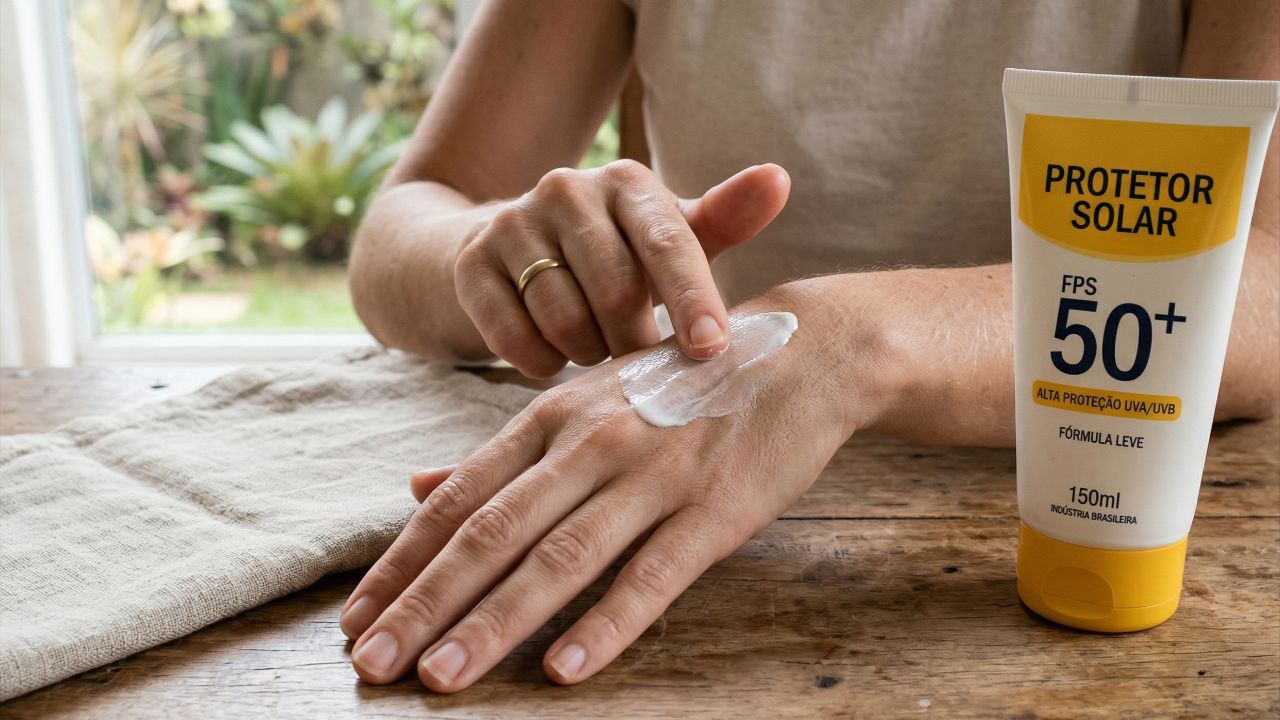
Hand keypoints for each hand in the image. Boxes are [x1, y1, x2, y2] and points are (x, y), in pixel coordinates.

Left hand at [339, 282, 859, 690]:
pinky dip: (604, 623)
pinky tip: (562, 669)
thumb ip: (502, 453)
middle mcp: (589, 444)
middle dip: (425, 603)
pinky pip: (651, 574)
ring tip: (441, 676)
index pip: (457, 500)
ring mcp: (652, 477)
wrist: (801, 353)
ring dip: (494, 622)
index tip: (354, 619)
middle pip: (492, 532)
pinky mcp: (713, 511)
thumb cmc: (681, 386)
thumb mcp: (584, 401)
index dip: (401, 562)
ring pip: (559, 557)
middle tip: (373, 664)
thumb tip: (413, 487)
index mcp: (552, 419)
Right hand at [453, 159, 790, 376]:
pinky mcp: (469, 263)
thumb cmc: (608, 254)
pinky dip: (540, 362)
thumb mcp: (666, 237)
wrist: (498, 252)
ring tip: (595, 352)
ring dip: (587, 354)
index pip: (669, 244)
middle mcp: (566, 188)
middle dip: (635, 343)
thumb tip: (779, 179)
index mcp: (626, 182)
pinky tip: (552, 359)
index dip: (693, 300)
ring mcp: (511, 222)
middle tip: (641, 365)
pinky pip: (513, 335)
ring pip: (564, 319)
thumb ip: (722, 219)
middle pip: (616, 291)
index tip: (712, 352)